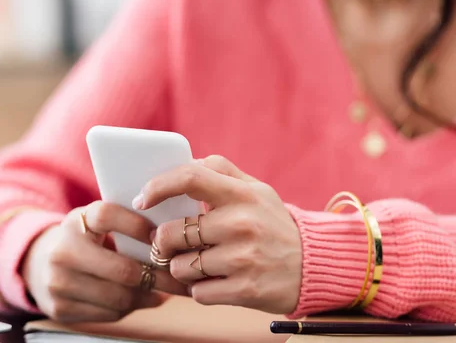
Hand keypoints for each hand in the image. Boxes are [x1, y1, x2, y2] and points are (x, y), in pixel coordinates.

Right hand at [21, 201, 186, 322]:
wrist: (39, 263)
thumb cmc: (84, 238)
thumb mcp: (96, 221)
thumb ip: (125, 222)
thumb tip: (172, 238)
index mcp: (76, 221)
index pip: (110, 217)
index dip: (139, 226)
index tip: (163, 236)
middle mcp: (63, 251)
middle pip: (123, 270)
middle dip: (159, 276)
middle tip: (180, 277)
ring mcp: (59, 283)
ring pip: (120, 297)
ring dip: (148, 296)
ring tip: (165, 291)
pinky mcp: (60, 309)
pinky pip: (109, 313)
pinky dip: (131, 307)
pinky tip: (141, 298)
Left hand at [136, 156, 301, 313]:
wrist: (314, 264)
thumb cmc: (274, 223)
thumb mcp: (257, 190)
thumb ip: (221, 172)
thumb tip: (184, 163)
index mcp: (242, 194)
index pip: (189, 177)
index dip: (157, 186)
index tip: (142, 199)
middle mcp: (242, 223)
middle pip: (173, 232)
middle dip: (164, 242)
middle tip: (170, 244)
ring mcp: (244, 258)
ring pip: (181, 267)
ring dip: (183, 268)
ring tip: (202, 264)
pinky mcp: (246, 290)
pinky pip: (198, 293)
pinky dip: (201, 289)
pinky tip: (217, 281)